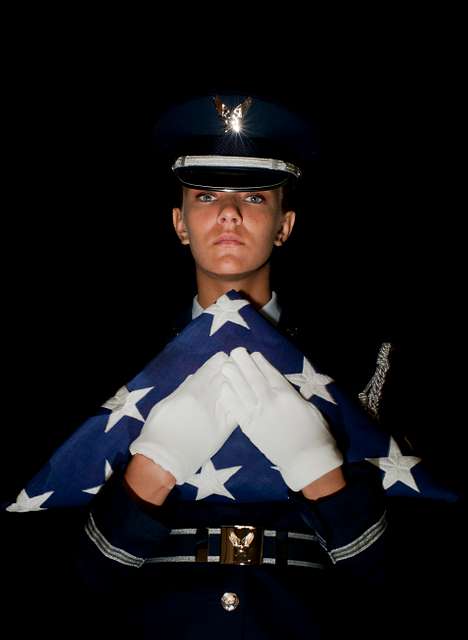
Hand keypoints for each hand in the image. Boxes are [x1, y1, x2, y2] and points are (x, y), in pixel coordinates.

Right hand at [130, 352, 236, 484]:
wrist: (164, 460)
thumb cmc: (158, 431)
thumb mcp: (164, 404)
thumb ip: (181, 390)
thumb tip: (193, 378)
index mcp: (191, 393)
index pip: (208, 372)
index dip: (217, 362)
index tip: (223, 356)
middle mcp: (207, 402)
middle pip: (223, 379)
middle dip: (231, 369)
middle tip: (238, 361)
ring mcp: (217, 417)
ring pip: (233, 393)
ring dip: (239, 382)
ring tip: (244, 374)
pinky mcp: (223, 432)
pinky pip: (236, 413)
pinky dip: (241, 402)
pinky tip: (245, 396)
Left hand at [222, 347, 342, 490]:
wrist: (307, 461)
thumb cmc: (315, 432)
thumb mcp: (309, 407)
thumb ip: (292, 395)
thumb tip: (279, 386)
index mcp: (288, 396)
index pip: (271, 375)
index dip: (261, 363)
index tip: (253, 354)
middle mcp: (271, 403)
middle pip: (254, 379)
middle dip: (244, 364)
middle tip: (235, 352)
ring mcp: (259, 416)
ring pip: (243, 392)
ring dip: (233, 378)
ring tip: (225, 366)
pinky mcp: (251, 429)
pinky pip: (238, 411)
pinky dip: (230, 399)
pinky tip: (224, 389)